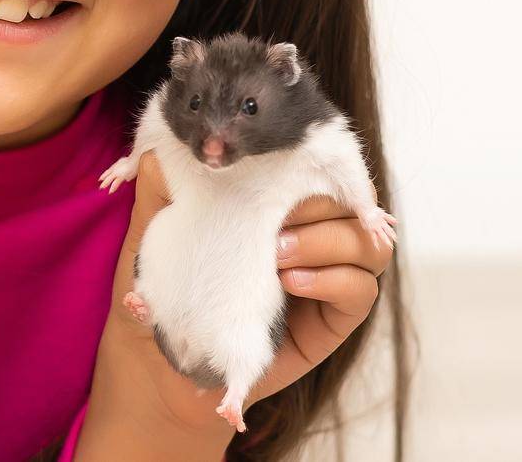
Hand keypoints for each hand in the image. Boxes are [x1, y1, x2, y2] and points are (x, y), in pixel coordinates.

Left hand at [76, 152, 395, 458]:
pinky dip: (333, 278)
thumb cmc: (163, 293)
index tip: (282, 162)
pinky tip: (290, 282)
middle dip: (318, 200)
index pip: (317, 170)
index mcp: (277, 207)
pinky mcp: (333, 321)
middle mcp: (311, 237)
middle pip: (350, 201)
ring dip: (326, 239)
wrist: (160, 368)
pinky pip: (361, 291)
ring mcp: (328, 278)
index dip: (313, 161)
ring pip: (367, 243)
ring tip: (276, 253)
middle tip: (276, 217)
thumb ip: (160, 193)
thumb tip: (160, 152)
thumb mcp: (153, 237)